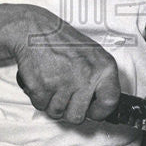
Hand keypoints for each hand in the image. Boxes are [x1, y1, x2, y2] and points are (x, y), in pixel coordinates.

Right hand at [11, 7, 120, 124]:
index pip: (110, 102)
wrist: (35, 29)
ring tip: (53, 83)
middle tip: (65, 93)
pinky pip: (41, 106)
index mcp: (104, 67)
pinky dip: (39, 97)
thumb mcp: (92, 54)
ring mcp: (64, 83)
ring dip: (52, 103)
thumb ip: (100, 79)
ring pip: (58, 113)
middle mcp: (86, 75)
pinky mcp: (43, 87)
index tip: (93, 111)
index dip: (99, 111)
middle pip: (78, 116)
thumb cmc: (63, 41)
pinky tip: (43, 81)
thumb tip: (101, 104)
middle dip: (69, 109)